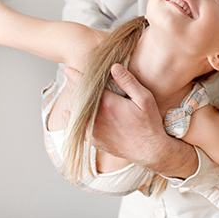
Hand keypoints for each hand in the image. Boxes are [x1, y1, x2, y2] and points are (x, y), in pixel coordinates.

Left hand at [63, 64, 198, 177]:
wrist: (150, 151)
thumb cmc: (149, 123)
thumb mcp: (144, 99)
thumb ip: (128, 82)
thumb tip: (114, 66)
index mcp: (108, 104)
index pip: (86, 86)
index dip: (75, 76)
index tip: (68, 69)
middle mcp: (96, 117)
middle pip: (79, 98)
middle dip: (74, 87)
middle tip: (70, 77)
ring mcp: (93, 130)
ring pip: (75, 113)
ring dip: (73, 102)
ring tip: (72, 92)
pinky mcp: (93, 141)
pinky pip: (77, 128)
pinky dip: (71, 119)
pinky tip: (68, 113)